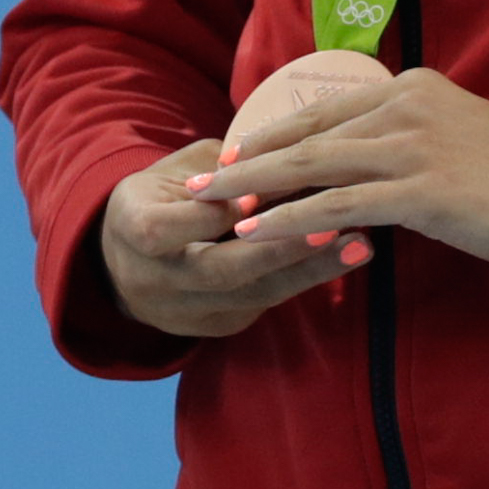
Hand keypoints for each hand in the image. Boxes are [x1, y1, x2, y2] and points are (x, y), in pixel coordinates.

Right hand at [101, 140, 371, 338]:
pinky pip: (263, 305)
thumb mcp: (174, 170)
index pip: (166, 229)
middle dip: (281, 251)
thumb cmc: (162, 196)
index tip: (258, 193)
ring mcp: (184, 312)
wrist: (129, 259)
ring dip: (310, 272)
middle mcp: (151, 280)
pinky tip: (340, 259)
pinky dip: (302, 280)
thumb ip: (219, 169)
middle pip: (219, 272)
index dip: (211, 215)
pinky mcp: (215, 328)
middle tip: (336, 227)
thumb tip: (282, 160)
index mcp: (130, 228)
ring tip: (359, 247)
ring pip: (252, 296)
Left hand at [188, 68, 488, 275]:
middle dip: (248, 158)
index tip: (232, 153)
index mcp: (413, 88)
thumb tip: (360, 162)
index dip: (273, 134)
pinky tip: (260, 232)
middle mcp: (406, 106)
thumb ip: (407, 139)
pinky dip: (293, 217)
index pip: (325, 110)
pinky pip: (339, 204)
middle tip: (200, 180)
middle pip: (307, 133)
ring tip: (213, 208)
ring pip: (313, 164)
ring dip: (256, 189)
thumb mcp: (456, 140)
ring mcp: (412, 145)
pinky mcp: (420, 190)